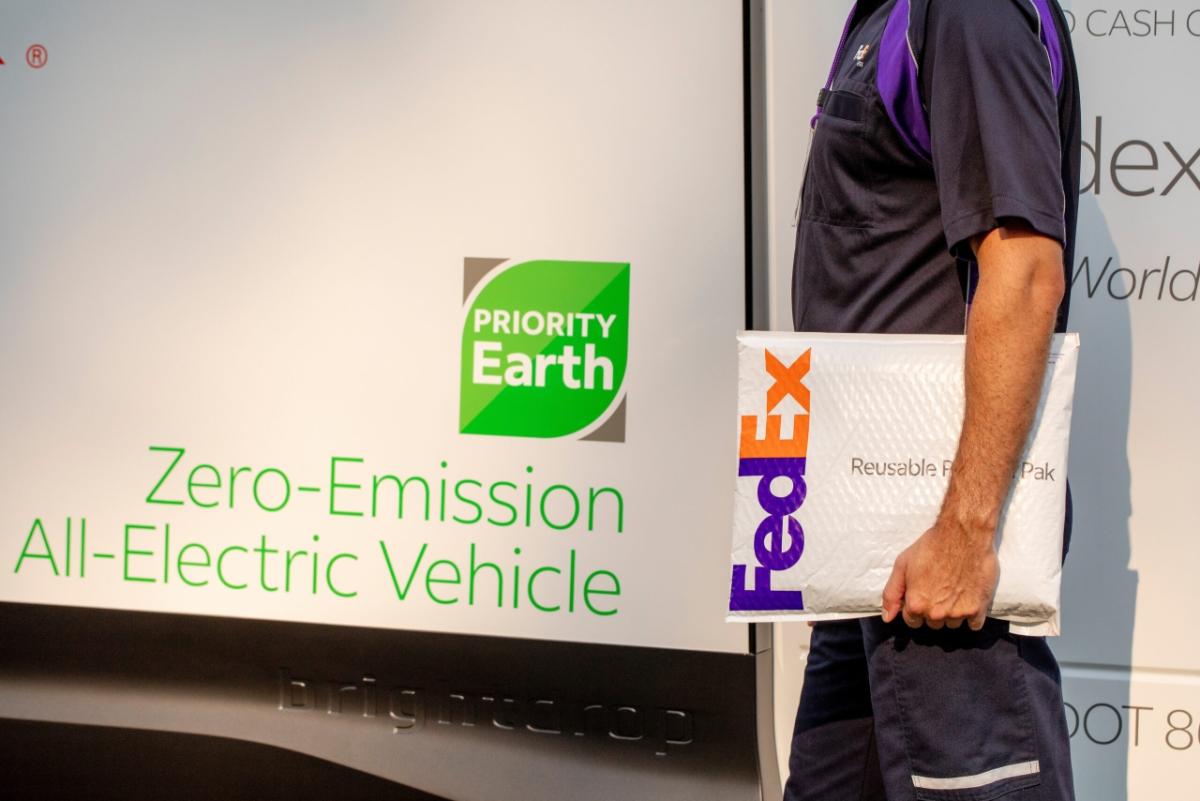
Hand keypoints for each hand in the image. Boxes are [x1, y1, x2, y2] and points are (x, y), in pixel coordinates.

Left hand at [880, 519, 998, 629]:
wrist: (963, 535)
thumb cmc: (931, 547)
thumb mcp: (902, 565)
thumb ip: (892, 594)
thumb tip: (887, 618)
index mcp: (916, 604)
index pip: (912, 621)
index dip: (915, 606)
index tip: (922, 593)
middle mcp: (936, 613)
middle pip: (932, 623)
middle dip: (933, 610)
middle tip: (939, 589)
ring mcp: (958, 613)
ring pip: (952, 624)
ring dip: (952, 613)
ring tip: (954, 590)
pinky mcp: (978, 609)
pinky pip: (974, 625)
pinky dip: (971, 615)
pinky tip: (968, 597)